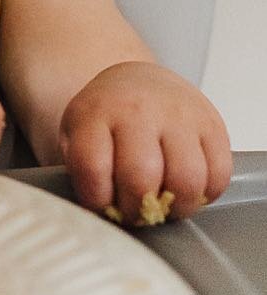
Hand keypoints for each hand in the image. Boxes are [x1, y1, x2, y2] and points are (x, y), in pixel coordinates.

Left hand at [58, 61, 232, 225]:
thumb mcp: (77, 132)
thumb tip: (93, 212)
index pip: (92, 167)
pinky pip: (218, 176)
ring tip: (163, 205)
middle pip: (140, 178)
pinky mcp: (212, 125)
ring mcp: (178, 116)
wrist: (143, 81)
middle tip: (134, 213)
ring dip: (174, 208)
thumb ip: (79, 168)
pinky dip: (204, 195)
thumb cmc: (108, 117)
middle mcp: (137, 110)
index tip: (100, 206)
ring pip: (185, 181)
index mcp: (96, 113)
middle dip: (136, 210)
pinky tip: (185, 189)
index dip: (96, 199)